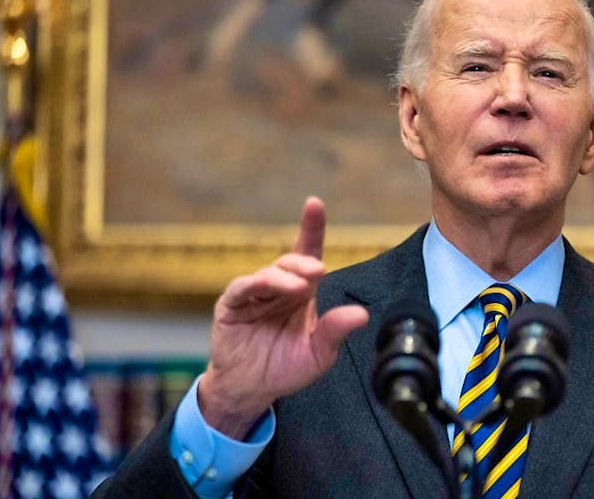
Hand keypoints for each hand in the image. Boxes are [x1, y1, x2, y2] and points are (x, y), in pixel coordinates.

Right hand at [198, 197, 368, 438]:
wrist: (252, 390)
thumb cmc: (286, 367)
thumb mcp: (319, 354)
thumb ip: (335, 332)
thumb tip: (360, 315)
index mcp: (302, 292)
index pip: (308, 253)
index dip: (311, 228)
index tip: (314, 204)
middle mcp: (279, 288)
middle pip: (290, 261)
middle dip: (303, 262)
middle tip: (316, 271)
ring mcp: (254, 295)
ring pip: (268, 273)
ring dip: (283, 277)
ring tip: (299, 288)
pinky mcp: (232, 306)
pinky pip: (242, 289)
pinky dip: (254, 285)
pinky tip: (265, 289)